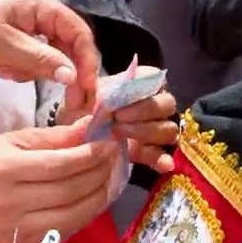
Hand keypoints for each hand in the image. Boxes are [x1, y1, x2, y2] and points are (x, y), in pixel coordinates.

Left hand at [0, 0, 99, 96]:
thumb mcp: (5, 46)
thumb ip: (41, 61)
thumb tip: (74, 76)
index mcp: (42, 4)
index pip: (79, 33)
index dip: (87, 61)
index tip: (85, 90)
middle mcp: (40, 12)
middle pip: (68, 46)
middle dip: (63, 72)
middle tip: (67, 102)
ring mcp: (27, 26)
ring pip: (49, 56)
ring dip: (33, 71)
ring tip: (5, 73)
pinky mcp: (14, 40)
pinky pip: (30, 59)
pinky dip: (19, 69)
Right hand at [0, 118, 116, 242]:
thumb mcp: (20, 139)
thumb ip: (57, 136)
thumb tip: (93, 126)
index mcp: (3, 171)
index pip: (57, 166)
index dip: (89, 156)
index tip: (109, 145)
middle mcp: (7, 203)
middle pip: (67, 192)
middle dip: (97, 174)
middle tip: (112, 159)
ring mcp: (15, 229)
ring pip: (71, 216)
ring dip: (97, 196)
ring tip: (107, 178)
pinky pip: (65, 230)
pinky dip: (85, 213)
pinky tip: (92, 197)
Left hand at [58, 66, 177, 173]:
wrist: (74, 137)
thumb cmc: (80, 110)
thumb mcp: (78, 96)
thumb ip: (85, 87)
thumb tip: (97, 84)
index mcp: (138, 84)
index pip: (153, 78)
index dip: (140, 87)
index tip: (118, 98)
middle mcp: (153, 104)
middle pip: (166, 103)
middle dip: (144, 110)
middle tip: (117, 119)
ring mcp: (155, 129)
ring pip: (168, 128)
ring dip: (147, 132)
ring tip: (119, 135)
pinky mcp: (151, 152)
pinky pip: (164, 154)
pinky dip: (163, 159)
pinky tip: (162, 165)